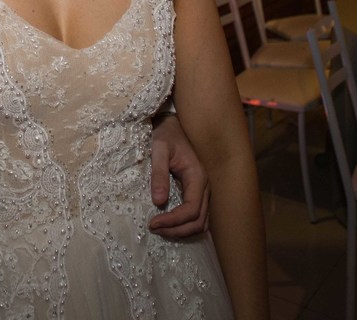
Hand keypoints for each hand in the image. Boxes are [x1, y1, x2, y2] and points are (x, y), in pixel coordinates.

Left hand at [147, 114, 209, 237]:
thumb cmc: (165, 134)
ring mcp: (203, 191)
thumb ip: (159, 174)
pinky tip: (168, 224)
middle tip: (153, 229)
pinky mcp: (197, 192)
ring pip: (200, 222)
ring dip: (182, 230)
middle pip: (199, 221)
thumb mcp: (159, 149)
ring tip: (159, 228)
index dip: (173, 221)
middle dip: (177, 230)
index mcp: (197, 176)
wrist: (172, 125)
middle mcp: (205, 186)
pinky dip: (184, 225)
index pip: (192, 210)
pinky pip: (197, 216)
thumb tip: (158, 202)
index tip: (152, 223)